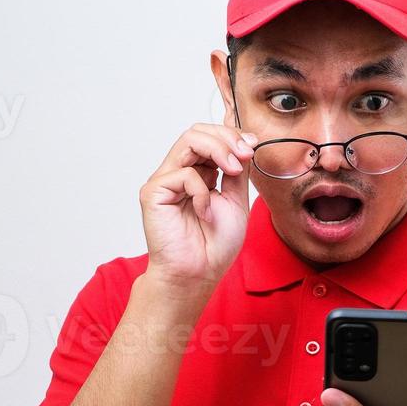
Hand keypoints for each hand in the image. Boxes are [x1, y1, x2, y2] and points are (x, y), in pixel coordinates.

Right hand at [138, 123, 258, 294]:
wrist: (198, 273)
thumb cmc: (215, 245)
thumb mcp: (236, 201)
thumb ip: (238, 172)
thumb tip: (245, 143)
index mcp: (199, 174)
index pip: (211, 138)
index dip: (232, 136)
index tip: (252, 146)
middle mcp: (180, 173)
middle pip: (198, 132)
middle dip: (227, 137)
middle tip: (245, 154)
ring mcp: (165, 181)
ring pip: (189, 140)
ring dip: (218, 149)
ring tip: (233, 170)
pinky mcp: (153, 192)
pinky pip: (183, 173)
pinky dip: (201, 190)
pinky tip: (205, 212)